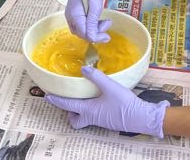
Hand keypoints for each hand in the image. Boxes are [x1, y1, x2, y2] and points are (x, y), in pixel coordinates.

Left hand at [46, 66, 168, 137]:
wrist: (141, 117)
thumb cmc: (124, 104)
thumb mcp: (110, 87)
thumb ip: (97, 77)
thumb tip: (84, 69)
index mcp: (89, 110)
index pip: (68, 105)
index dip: (57, 100)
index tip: (47, 96)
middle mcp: (92, 117)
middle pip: (75, 120)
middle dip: (68, 112)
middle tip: (66, 100)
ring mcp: (101, 120)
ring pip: (85, 118)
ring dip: (80, 110)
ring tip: (81, 97)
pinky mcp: (109, 119)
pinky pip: (94, 115)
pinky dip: (91, 108)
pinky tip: (97, 98)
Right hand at [65, 0, 117, 42]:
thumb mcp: (95, 7)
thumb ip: (92, 23)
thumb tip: (92, 38)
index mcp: (73, 15)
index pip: (83, 33)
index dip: (95, 37)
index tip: (107, 37)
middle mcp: (71, 16)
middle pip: (82, 33)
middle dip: (95, 32)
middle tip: (107, 25)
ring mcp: (73, 14)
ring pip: (83, 29)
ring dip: (95, 28)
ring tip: (106, 22)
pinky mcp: (77, 12)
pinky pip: (83, 23)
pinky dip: (92, 24)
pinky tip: (100, 20)